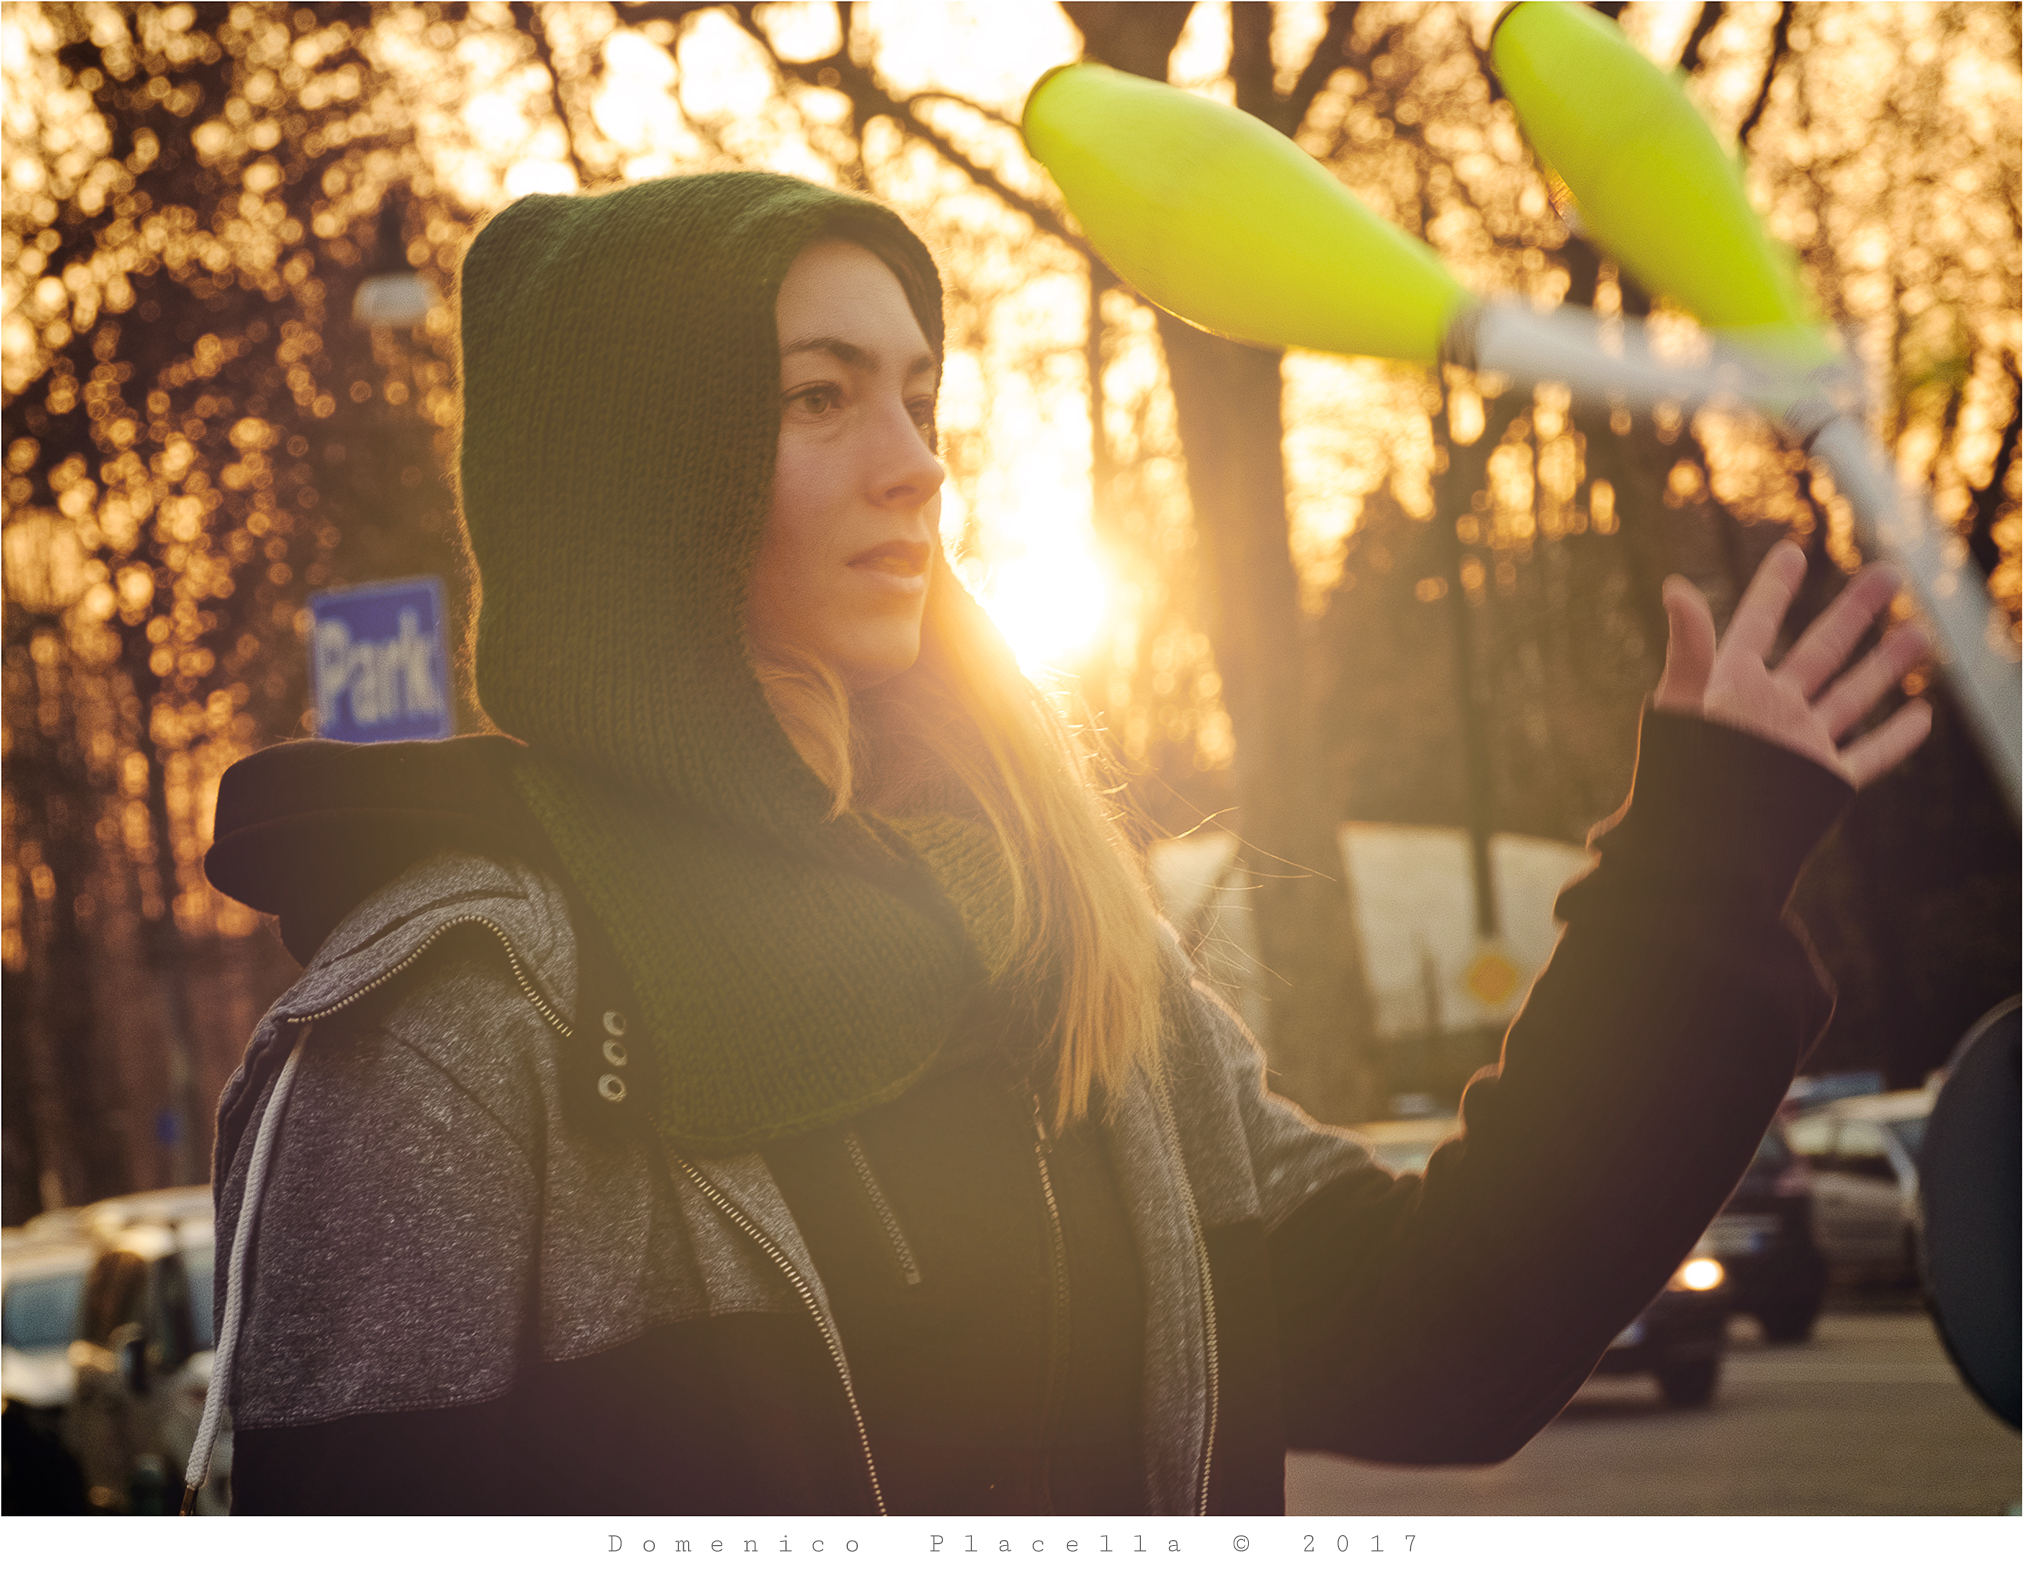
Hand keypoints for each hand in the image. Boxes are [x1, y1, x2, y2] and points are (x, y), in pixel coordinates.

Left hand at [1655, 539, 1932, 787]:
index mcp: (1732, 688)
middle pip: (1821, 650)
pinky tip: (1921, 715)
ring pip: (1852, 696)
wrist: (1700, 845)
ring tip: (1919, 633)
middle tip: (1888, 572)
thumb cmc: (1679, 778)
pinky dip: (1896, 738)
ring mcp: (1799, 747)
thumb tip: (1675, 587)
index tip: (1791, 553)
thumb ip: (1689, 649)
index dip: (1773, 591)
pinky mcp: (1821, 784)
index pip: (1755, 626)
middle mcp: (1771, 712)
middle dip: (1854, 612)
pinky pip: (1867, 757)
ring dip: (1886, 666)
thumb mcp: (1683, 706)